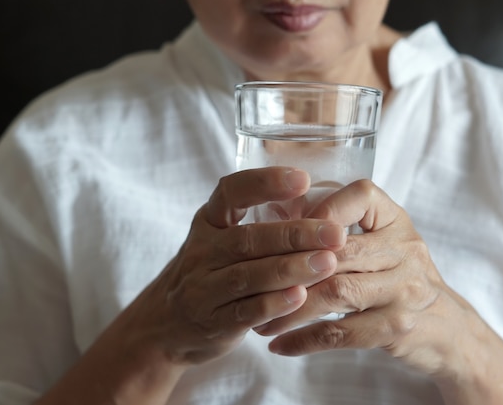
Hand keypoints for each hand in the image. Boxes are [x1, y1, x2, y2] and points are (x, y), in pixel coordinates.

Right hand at [113, 166, 346, 366]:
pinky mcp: (212, 322)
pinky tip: (301, 297)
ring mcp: (204, 288)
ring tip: (327, 262)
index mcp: (208, 221)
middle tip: (334, 233)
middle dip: (295, 234)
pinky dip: (274, 304)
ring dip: (291, 269)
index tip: (303, 179)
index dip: (265, 183)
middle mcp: (202, 251)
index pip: (231, 191)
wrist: (167, 323)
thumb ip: (256, 224)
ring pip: (249, 275)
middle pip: (248, 239)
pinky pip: (246, 311)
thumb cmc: (209, 272)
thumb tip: (319, 201)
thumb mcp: (218, 239)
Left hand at [253, 179, 502, 404]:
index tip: (282, 230)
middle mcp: (404, 249)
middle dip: (289, 267)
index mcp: (395, 220)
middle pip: (338, 251)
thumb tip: (280, 218)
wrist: (447, 326)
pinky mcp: (398, 327)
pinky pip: (343, 333)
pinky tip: (280, 345)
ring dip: (290, 308)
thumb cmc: (398, 275)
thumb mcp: (383, 239)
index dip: (319, 212)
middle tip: (250, 281)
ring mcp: (405, 290)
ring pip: (336, 293)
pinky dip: (306, 340)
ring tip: (259, 319)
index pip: (359, 197)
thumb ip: (343, 228)